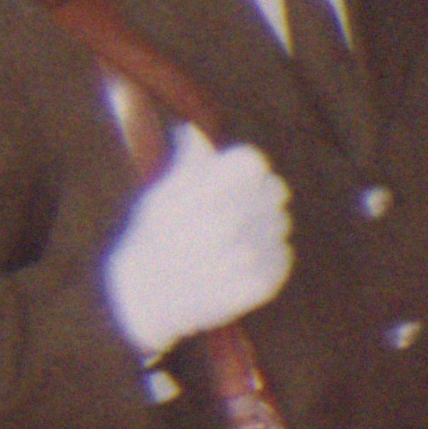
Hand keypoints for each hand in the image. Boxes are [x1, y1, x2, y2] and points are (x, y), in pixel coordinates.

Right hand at [100, 138, 293, 357]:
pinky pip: (282, 253)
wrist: (145, 299)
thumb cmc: (154, 238)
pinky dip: (266, 256)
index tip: (238, 181)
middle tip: (235, 212)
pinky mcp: (263, 281)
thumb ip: (189, 162)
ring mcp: (248, 253)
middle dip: (258, 197)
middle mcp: (228, 222)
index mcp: (202, 196)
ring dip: (261, 228)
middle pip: (275, 189)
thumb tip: (193, 130)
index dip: (248, 170)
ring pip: (280, 222)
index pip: (253, 162)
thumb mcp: (162, 194)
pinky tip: (238, 263)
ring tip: (230, 242)